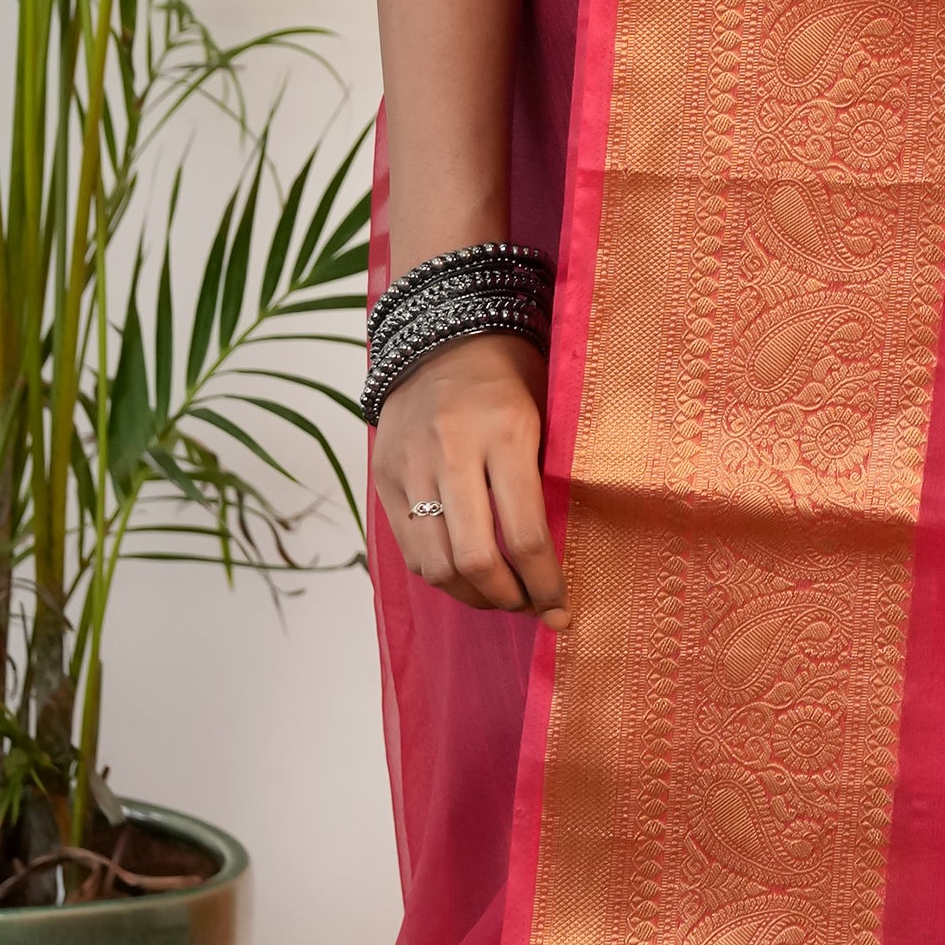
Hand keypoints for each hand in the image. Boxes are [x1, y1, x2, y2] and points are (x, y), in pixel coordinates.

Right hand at [375, 329, 558, 613]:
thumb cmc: (511, 377)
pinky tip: (465, 574)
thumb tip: (560, 559)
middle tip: (529, 605)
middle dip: (507, 599)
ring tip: (498, 595)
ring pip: (435, 564)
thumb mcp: (546, 412)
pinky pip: (409, 549)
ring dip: (471, 596)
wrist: (442, 335)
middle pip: (474, 559)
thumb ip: (548, 478)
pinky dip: (439, 574)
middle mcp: (452, 451)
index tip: (561, 609)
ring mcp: (411, 465)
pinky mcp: (384, 477)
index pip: (525, 533)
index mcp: (505, 432)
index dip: (546, 584)